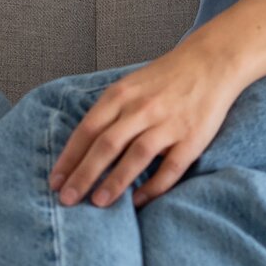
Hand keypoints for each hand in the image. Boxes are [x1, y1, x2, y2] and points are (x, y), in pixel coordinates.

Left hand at [47, 42, 247, 209]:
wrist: (211, 62)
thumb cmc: (165, 78)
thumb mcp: (130, 85)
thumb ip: (108, 112)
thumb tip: (80, 148)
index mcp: (121, 94)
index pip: (88, 129)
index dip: (69, 157)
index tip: (55, 181)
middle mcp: (142, 108)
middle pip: (106, 145)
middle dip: (84, 175)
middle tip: (67, 199)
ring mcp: (168, 123)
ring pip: (136, 156)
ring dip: (115, 182)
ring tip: (97, 204)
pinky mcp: (192, 138)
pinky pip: (171, 168)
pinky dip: (153, 187)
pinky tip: (138, 202)